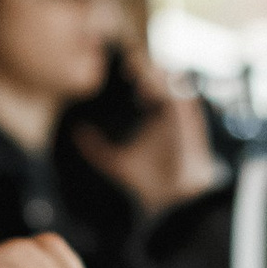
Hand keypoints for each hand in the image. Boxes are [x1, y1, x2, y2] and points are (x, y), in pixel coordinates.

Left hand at [70, 60, 221, 216]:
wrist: (169, 202)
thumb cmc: (147, 180)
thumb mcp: (115, 161)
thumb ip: (95, 148)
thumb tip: (76, 132)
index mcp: (153, 114)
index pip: (147, 81)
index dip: (137, 70)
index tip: (121, 70)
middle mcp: (168, 112)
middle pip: (160, 77)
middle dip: (146, 67)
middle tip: (128, 65)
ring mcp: (180, 117)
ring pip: (173, 83)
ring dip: (157, 76)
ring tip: (138, 75)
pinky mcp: (190, 126)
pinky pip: (183, 102)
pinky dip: (169, 93)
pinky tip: (150, 92)